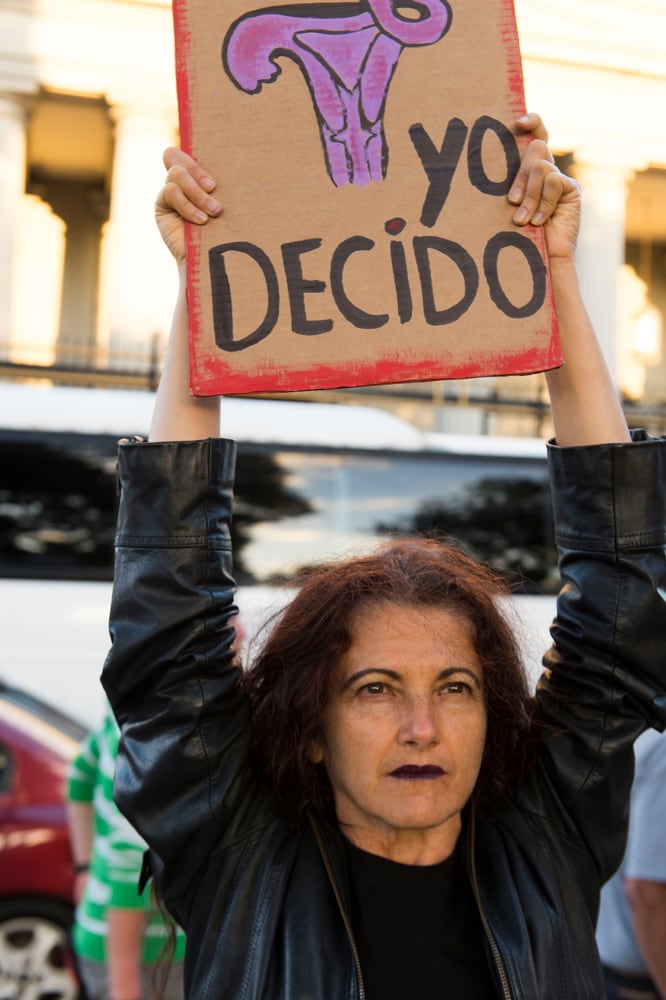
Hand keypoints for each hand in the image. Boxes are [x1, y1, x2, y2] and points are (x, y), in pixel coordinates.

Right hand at [155, 147, 222, 263]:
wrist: (210, 262)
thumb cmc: (227, 232)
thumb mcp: (227, 204)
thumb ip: (223, 187)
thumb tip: (246, 155)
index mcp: (196, 176)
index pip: (189, 150)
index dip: (193, 151)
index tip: (212, 164)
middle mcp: (180, 181)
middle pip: (177, 158)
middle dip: (198, 172)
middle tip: (214, 188)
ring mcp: (169, 192)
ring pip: (176, 174)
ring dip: (197, 193)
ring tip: (214, 212)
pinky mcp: (161, 206)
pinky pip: (170, 191)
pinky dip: (187, 205)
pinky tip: (201, 221)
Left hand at [508, 113, 580, 261]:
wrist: (542, 260)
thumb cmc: (518, 236)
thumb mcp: (511, 207)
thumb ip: (510, 186)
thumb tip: (489, 169)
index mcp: (531, 171)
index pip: (536, 136)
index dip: (532, 123)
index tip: (518, 123)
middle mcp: (548, 170)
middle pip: (535, 149)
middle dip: (520, 176)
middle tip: (512, 202)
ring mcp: (561, 179)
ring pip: (541, 166)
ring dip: (529, 194)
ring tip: (523, 219)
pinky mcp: (571, 189)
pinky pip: (554, 181)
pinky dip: (543, 203)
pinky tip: (539, 221)